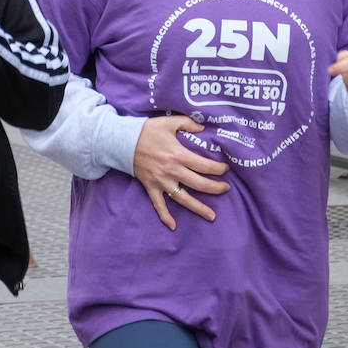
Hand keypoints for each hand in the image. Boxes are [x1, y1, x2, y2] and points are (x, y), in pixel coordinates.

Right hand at [132, 115, 230, 230]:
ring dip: (198, 208)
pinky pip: (159, 205)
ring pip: (183, 198)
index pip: (204, 166)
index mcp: (178, 155)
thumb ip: (188, 123)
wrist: (122, 141)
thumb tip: (203, 128)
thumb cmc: (147, 130)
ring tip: (212, 216)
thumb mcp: (169, 122)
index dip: (218, 169)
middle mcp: (172, 171)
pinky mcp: (151, 187)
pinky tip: (173, 226)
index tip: (226, 169)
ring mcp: (161, 182)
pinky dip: (165, 216)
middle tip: (226, 189)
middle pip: (198, 184)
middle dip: (215, 188)